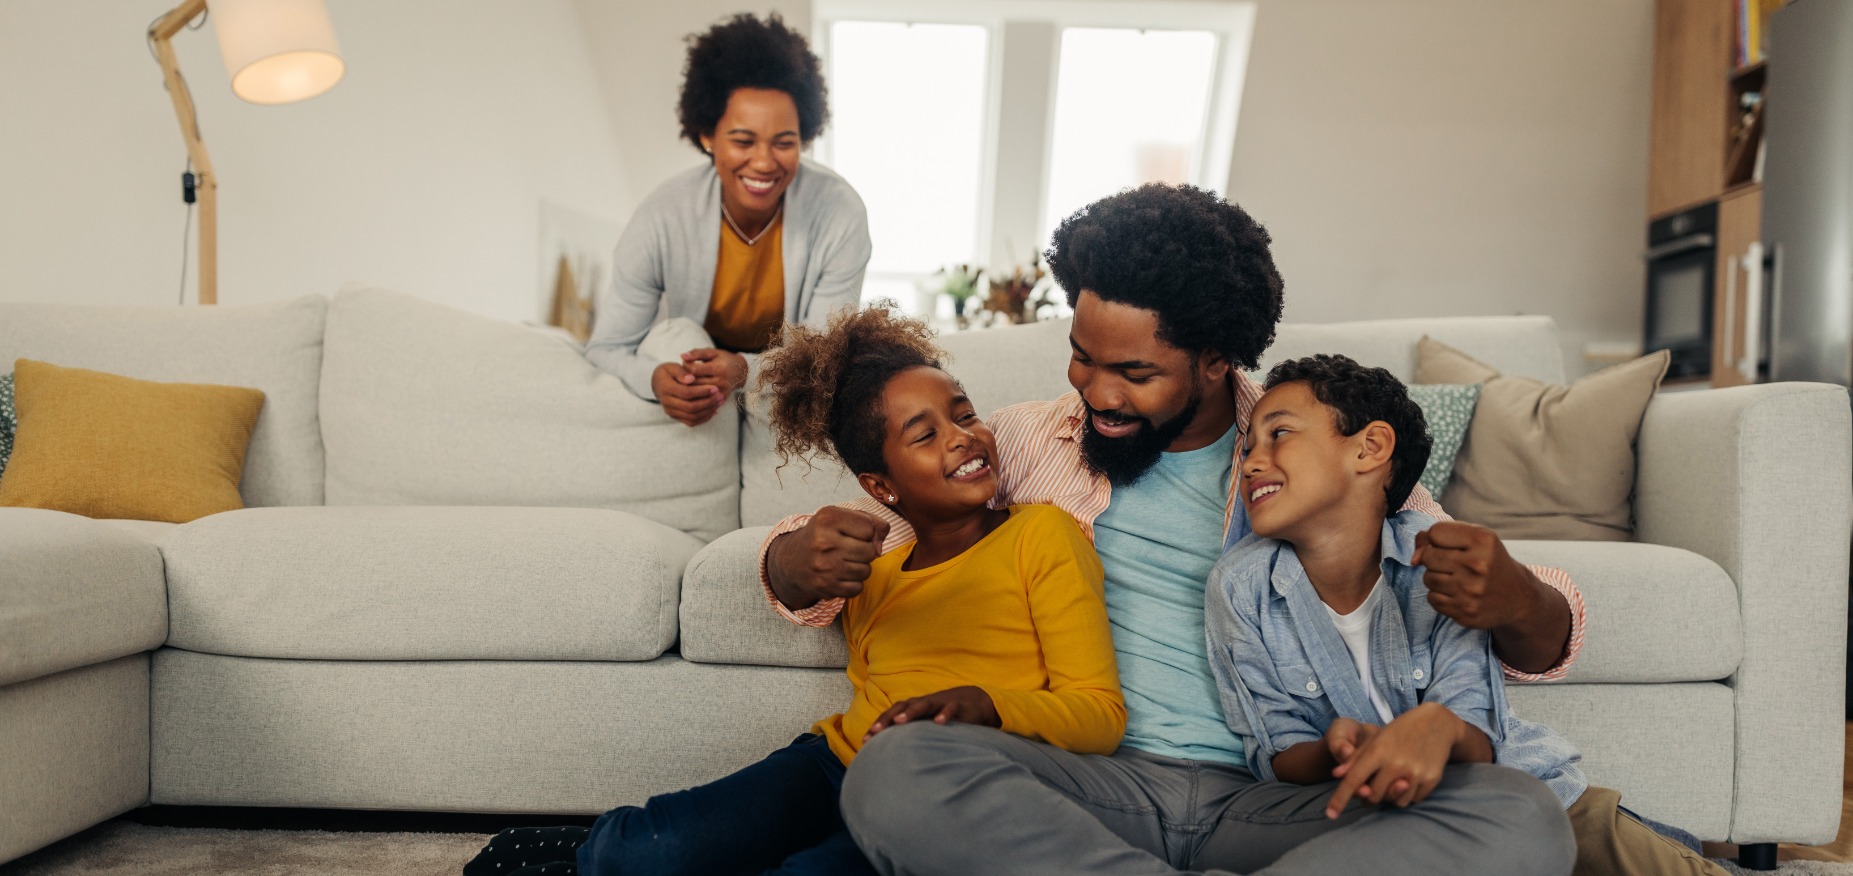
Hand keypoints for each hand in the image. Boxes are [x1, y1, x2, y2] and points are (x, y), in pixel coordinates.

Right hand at [651, 362, 723, 426]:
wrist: (658, 383)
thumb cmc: (668, 372)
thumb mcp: (672, 367)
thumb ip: (681, 372)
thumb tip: (691, 379)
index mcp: (665, 388)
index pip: (686, 393)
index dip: (702, 392)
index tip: (715, 388)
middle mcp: (666, 402)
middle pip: (690, 407)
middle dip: (708, 402)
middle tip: (720, 396)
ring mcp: (670, 411)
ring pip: (692, 416)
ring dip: (708, 411)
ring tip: (720, 402)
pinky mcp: (675, 417)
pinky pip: (691, 422)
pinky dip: (704, 418)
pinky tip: (714, 410)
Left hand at [680, 348, 748, 393]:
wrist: (741, 372)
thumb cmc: (724, 360)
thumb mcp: (712, 353)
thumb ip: (697, 353)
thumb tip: (682, 356)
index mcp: (718, 368)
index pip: (694, 369)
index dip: (686, 366)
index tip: (684, 363)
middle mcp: (721, 381)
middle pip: (695, 382)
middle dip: (685, 378)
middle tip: (682, 373)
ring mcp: (721, 391)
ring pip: (698, 393)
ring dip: (689, 387)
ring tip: (686, 381)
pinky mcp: (721, 398)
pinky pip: (705, 400)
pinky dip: (696, 396)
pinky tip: (693, 390)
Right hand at [766, 505, 891, 608]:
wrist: (791, 562)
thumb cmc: (822, 536)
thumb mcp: (839, 518)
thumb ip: (869, 521)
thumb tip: (883, 540)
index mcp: (827, 519)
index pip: (870, 527)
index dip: (867, 532)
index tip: (854, 534)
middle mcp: (824, 542)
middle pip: (871, 551)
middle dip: (865, 551)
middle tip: (849, 549)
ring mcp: (825, 566)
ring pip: (866, 571)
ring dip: (860, 568)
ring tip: (844, 562)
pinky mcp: (826, 587)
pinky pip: (858, 588)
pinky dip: (853, 584)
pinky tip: (840, 575)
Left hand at [863, 686, 999, 740]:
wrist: (973, 702)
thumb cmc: (943, 717)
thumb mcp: (925, 726)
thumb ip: (910, 737)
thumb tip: (890, 758)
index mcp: (912, 708)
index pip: (891, 715)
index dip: (878, 726)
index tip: (865, 741)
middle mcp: (923, 703)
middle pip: (901, 707)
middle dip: (887, 718)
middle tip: (876, 731)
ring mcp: (940, 703)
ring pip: (923, 704)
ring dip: (911, 712)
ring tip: (900, 721)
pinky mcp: (958, 706)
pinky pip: (950, 708)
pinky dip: (944, 714)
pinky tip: (939, 722)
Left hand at [1325, 703, 1459, 816]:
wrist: (1436, 723)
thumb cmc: (1400, 731)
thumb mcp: (1375, 739)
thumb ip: (1355, 759)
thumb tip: (1336, 775)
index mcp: (1378, 751)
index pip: (1354, 780)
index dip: (1340, 798)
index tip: (1330, 815)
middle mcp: (1396, 764)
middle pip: (1374, 796)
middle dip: (1371, 794)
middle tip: (1376, 782)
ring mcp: (1415, 773)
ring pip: (1395, 802)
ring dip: (1391, 796)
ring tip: (1396, 777)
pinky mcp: (1431, 779)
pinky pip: (1413, 800)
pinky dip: (1408, 794)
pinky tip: (1411, 777)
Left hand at [1415, 521, 1571, 673]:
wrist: (1518, 598)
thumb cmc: (1489, 562)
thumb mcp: (1474, 539)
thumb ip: (1439, 536)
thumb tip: (1414, 558)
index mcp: (1483, 541)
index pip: (1435, 532)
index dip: (1438, 539)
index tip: (1452, 546)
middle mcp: (1478, 565)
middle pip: (1428, 556)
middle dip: (1435, 559)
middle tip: (1454, 564)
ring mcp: (1471, 592)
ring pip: (1427, 578)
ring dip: (1437, 578)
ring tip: (1458, 579)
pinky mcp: (1465, 612)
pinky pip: (1432, 599)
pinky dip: (1440, 596)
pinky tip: (1458, 594)